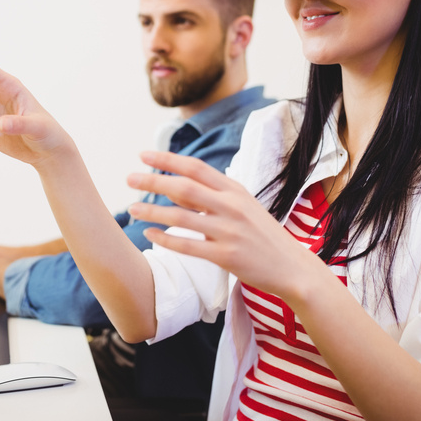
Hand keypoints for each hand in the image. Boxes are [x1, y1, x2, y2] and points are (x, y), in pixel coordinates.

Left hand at [126, 151, 322, 300]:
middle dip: (154, 181)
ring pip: (182, 218)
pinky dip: (167, 240)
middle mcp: (232, 206)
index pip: (196, 167)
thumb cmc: (262, 234)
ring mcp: (229, 231)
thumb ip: (213, 195)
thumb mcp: (243, 206)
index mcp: (235, 190)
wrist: (291, 266)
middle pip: (185, 188)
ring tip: (133, 209)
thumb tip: (178, 187)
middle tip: (129, 179)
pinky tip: (150, 236)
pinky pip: (190, 246)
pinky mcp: (227, 256)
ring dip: (154, 212)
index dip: (168, 159)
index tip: (143, 155)